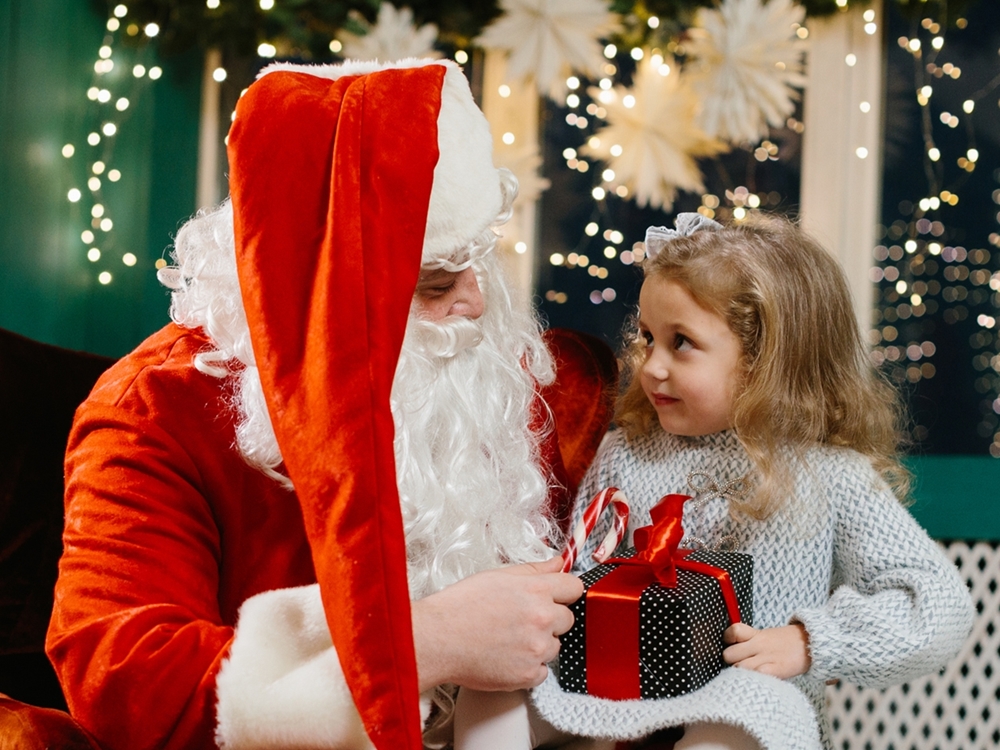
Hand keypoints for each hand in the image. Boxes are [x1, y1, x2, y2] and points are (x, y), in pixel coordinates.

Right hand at [412, 556, 583, 691]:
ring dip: (539, 645)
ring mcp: (537, 648)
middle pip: (567, 619)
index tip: (557, 598)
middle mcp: (542, 618)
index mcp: (536, 590)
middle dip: (550, 620)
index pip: (574, 588)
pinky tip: (506, 657)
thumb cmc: (460, 606)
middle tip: (521, 621)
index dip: (564, 592)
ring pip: (554, 647)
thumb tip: (557, 563)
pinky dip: (528, 668)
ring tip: (508, 640)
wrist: (438, 639)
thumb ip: (533, 570)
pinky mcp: (528, 675)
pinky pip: (542, 672)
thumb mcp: (497, 576)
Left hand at [722, 622, 811, 679]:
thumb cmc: (784, 643)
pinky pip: (756, 675)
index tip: (732, 644)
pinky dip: (753, 679)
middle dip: (730, 661)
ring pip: (740, 667)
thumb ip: (748, 640)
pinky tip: (756, 680)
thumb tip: (731, 648)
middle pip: (730, 654)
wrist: (811, 645)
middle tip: (738, 664)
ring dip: (740, 673)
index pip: (733, 631)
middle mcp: (758, 645)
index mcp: (755, 634)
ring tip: (747, 674)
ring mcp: (766, 658)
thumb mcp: (765, 635)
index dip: (728, 639)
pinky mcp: (776, 670)